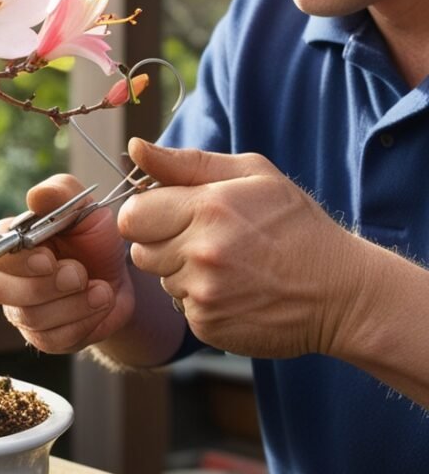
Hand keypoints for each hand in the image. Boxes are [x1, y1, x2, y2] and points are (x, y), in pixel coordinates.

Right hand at [0, 174, 135, 352]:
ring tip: (102, 289)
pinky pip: (52, 338)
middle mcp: (6, 278)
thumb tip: (35, 196)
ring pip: (30, 316)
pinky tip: (99, 304)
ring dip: (73, 303)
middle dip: (43, 285)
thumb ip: (61, 194)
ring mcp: (21, 311)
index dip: (16, 260)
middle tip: (80, 274)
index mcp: (9, 242)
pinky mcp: (43, 337)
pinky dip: (82, 322)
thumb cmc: (93, 239)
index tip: (48, 259)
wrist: (119, 277)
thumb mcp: (85, 209)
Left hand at [120, 138, 363, 359]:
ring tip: (228, 265)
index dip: (147, 214)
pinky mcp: (208, 325)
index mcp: (207, 209)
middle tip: (205, 240)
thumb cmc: (295, 225)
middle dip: (163, 243)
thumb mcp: (251, 175)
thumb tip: (135, 148)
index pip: (132, 216)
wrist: (341, 292)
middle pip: (140, 251)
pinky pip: (182, 308)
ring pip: (162, 280)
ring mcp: (204, 294)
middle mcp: (201, 253)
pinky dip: (201, 300)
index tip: (171, 214)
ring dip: (183, 272)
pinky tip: (235, 290)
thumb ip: (186, 163)